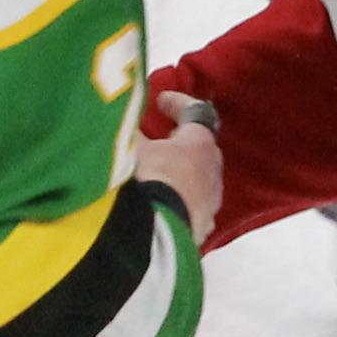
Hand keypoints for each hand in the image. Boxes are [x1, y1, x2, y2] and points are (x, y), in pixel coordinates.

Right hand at [133, 97, 224, 241]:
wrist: (153, 237)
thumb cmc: (145, 179)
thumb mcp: (129, 145)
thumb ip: (129, 129)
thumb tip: (124, 117)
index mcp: (200, 144)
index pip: (194, 114)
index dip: (176, 103)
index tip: (162, 99)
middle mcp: (213, 174)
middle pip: (199, 151)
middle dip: (179, 144)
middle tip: (160, 140)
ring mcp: (208, 208)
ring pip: (195, 184)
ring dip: (177, 178)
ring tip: (156, 178)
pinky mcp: (198, 234)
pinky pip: (187, 211)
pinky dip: (173, 204)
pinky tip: (157, 208)